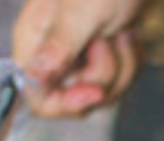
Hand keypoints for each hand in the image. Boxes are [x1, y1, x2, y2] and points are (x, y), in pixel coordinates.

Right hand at [12, 0, 150, 116]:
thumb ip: (58, 46)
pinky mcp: (104, 55)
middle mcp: (53, 54)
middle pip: (77, 99)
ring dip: (123, 66)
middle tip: (109, 41)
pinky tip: (130, 34)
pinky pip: (122, 79)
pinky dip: (132, 59)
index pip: (37, 97)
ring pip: (105, 92)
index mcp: (34, 43)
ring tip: (121, 32)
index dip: (66, 103)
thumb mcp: (81, 12)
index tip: (94, 92)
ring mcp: (80, 56)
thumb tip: (31, 78)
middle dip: (104, 77)